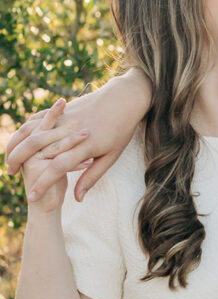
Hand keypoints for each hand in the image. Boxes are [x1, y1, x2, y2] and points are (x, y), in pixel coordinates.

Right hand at [5, 69, 149, 200]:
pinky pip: (39, 118)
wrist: (125, 100)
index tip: (33, 197)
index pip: (57, 168)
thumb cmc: (121, 131)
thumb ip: (91, 177)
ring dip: (19, 142)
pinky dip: (26, 128)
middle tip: (10, 174)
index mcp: (86, 146)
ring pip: (33, 130)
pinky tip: (20, 138)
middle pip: (38, 147)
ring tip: (10, 157)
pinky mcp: (63, 110)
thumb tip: (78, 198)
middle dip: (20, 161)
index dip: (43, 184)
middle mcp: (71, 130)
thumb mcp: (111, 156)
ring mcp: (66, 118)